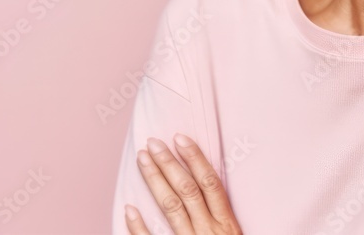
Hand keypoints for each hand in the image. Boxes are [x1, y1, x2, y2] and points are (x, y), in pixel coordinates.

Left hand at [124, 133, 242, 234]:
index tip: (180, 138)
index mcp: (226, 223)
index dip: (195, 158)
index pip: (210, 183)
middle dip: (169, 163)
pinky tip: (129, 208)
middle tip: (153, 143)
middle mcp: (208, 230)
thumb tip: (207, 185)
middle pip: (187, 190)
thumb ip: (222, 215)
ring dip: (154, 180)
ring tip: (142, 159)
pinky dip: (138, 225)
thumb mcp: (234, 234)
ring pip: (171, 207)